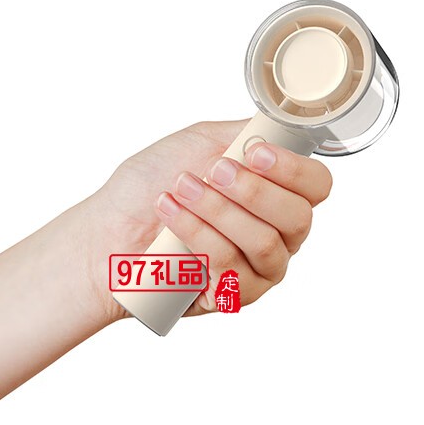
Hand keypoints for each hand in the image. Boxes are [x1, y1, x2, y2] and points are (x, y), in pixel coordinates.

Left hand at [86, 120, 332, 322]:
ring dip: (217, 211)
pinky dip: (196, 236)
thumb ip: (242, 133)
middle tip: (212, 171)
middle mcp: (278, 236)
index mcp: (277, 196)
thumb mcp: (199, 143)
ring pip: (263, 243)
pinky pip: (228, 267)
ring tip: (180, 189)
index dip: (293, 169)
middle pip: (298, 218)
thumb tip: (276, 127)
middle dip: (252, 191)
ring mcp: (258, 271)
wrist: (107, 230)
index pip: (316, 186)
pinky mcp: (230, 296)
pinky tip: (170, 216)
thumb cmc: (150, 186)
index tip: (254, 153)